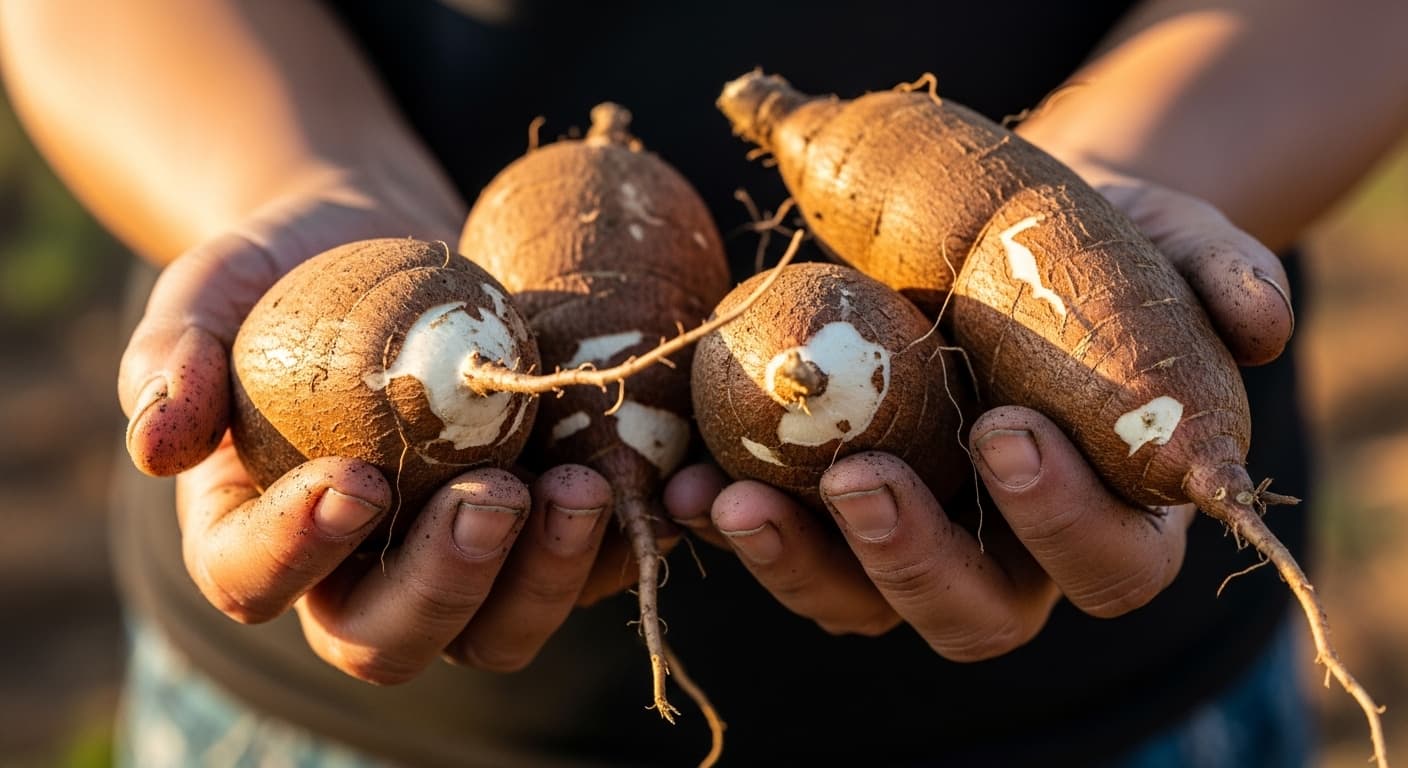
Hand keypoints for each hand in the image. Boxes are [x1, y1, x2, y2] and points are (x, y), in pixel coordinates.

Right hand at [117, 177, 616, 681]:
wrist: (389, 245)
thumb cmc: (288, 272)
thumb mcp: (213, 287)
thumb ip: (173, 353)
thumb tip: (155, 444)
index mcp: (254, 530)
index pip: (252, 580)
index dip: (300, 548)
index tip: (359, 477)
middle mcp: (354, 572)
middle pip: (386, 639)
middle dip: (445, 583)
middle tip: (492, 493)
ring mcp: (451, 562)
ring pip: (492, 634)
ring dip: (541, 579)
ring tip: (576, 486)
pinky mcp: (529, 535)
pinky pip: (574, 577)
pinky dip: (608, 546)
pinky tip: (637, 482)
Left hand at [665, 165, 1294, 658]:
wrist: (990, 233)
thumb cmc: (1093, 247)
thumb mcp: (1165, 237)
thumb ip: (1218, 275)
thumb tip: (1260, 325)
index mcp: (1114, 513)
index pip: (1108, 562)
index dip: (1062, 520)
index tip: (1003, 432)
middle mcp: (1012, 556)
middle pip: (975, 614)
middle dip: (916, 559)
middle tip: (864, 481)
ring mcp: (916, 544)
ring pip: (864, 604)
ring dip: (801, 564)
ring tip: (740, 500)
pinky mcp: (832, 519)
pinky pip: (786, 550)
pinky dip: (734, 529)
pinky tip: (689, 487)